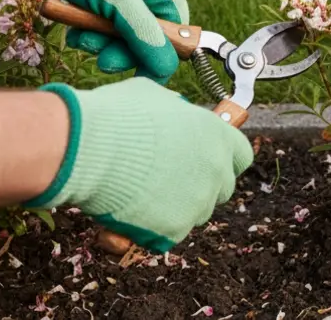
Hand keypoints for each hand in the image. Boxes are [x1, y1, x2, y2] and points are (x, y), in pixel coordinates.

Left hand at [0, 0, 187, 82]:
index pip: (174, 27)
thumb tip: (167, 69)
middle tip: (102, 60)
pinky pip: (100, 21)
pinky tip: (71, 28)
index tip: (138, 71)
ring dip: (99, 40)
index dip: (159, 51)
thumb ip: (144, 35)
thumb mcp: (116, 1)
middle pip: (146, 32)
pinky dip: (86, 29)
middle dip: (122, 48)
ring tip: (78, 37)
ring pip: (119, 30)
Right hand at [26, 78, 252, 252]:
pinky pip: (169, 234)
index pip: (241, 154)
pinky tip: (129, 214)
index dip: (223, 159)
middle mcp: (216, 168)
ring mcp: (198, 201)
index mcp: (217, 134)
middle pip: (222, 188)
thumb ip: (173, 109)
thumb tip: (172, 111)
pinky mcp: (175, 228)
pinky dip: (152, 229)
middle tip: (169, 181)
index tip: (206, 161)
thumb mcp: (152, 96)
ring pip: (196, 213)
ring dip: (176, 208)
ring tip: (142, 196)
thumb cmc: (116, 116)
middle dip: (201, 186)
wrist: (89, 148)